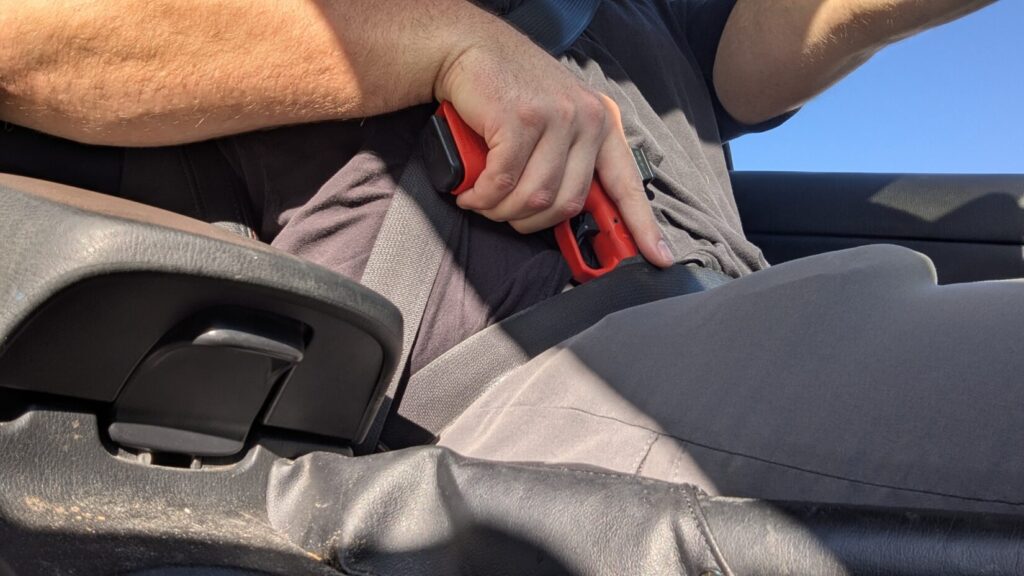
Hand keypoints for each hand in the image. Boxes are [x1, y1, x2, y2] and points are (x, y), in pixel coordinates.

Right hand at [434, 16, 673, 267]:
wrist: (470, 48)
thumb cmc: (509, 89)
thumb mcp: (556, 118)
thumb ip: (569, 157)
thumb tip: (568, 211)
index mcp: (602, 124)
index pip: (627, 183)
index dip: (642, 226)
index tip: (658, 258)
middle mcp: (586, 119)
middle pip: (568, 202)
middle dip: (531, 222)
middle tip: (506, 215)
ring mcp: (555, 117)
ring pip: (535, 197)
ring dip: (502, 211)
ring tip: (483, 202)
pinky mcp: (519, 120)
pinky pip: (502, 182)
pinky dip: (482, 198)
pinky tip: (471, 194)